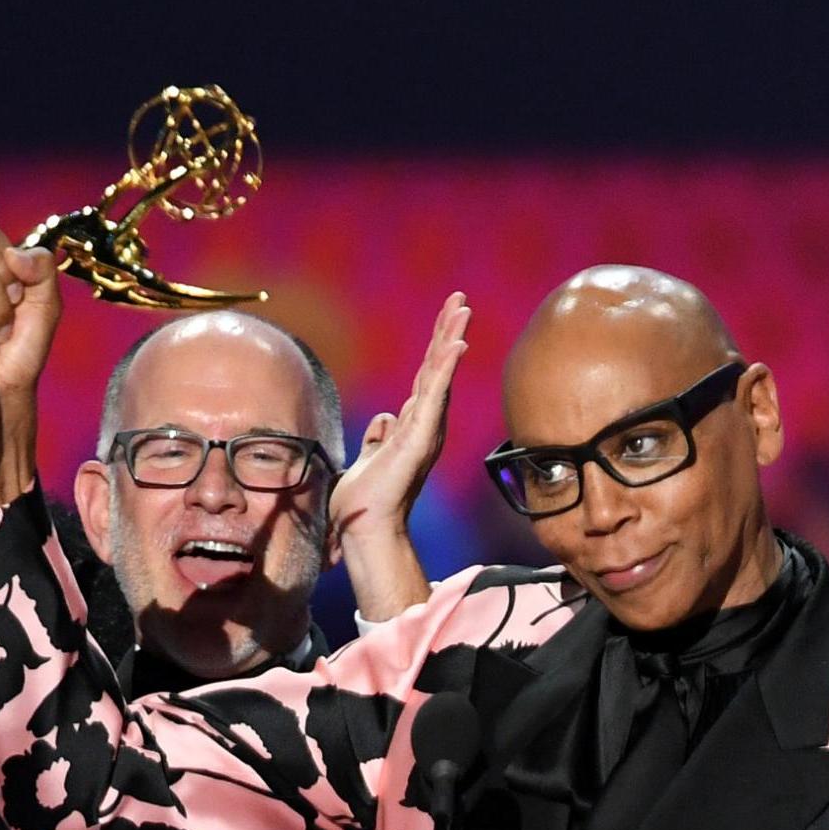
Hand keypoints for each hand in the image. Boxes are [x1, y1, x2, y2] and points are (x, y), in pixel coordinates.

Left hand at [331, 291, 467, 555]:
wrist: (367, 530)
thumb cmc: (366, 503)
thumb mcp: (367, 460)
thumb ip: (378, 438)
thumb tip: (383, 420)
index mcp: (413, 428)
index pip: (426, 378)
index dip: (436, 347)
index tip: (447, 318)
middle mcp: (424, 427)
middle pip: (437, 369)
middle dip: (448, 331)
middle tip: (459, 299)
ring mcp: (424, 432)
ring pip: (439, 375)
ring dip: (450, 339)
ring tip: (462, 309)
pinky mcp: (419, 439)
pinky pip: (434, 396)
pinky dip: (445, 369)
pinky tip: (455, 344)